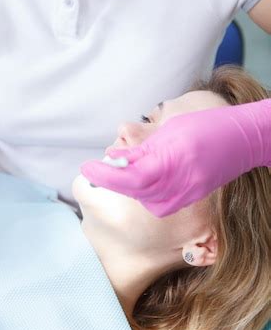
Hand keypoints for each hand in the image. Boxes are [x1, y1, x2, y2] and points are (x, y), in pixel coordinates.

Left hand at [80, 99, 270, 216]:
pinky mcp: (191, 199)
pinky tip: (145, 180)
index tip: (86, 167)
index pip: (132, 177)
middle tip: (99, 168)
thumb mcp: (169, 130)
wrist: (244, 139)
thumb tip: (114, 159)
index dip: (106, 174)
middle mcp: (182, 182)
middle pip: (136, 192)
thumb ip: (141, 149)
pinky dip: (146, 194)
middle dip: (114, 181)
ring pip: (146, 201)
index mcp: (174, 159)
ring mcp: (189, 194)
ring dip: (130, 188)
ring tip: (124, 170)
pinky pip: (160, 203)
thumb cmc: (206, 125)